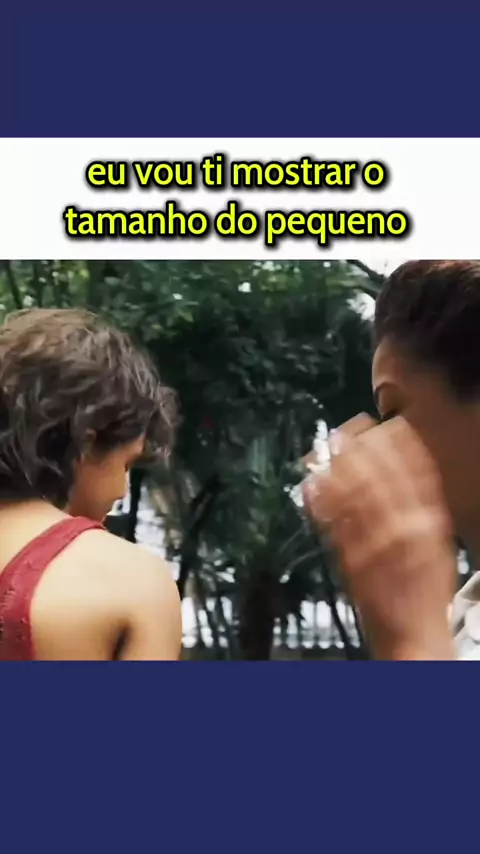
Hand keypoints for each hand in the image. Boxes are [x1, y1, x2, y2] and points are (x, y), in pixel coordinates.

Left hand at [303, 414, 456, 659]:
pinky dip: (320, 500)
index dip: (390, 441)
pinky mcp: (351, 560)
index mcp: (429, 521)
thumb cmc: (423, 587)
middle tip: (340, 431)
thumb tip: (401, 463)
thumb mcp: (436, 541)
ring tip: (321, 449)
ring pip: (351, 493)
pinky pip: (332, 523)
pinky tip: (310, 485)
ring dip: (333, 467)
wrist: (411, 632)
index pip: (411, 468)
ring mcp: (375, 543)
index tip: (376, 423)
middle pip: (376, 474)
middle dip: (354, 448)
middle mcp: (404, 527)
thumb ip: (420, 503)